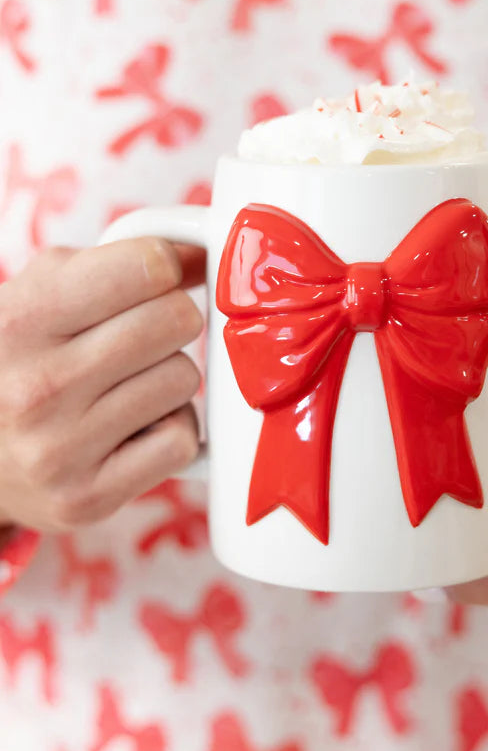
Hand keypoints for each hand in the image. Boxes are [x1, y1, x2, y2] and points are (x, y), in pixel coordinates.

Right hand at [0, 238, 204, 532]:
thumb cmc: (19, 360)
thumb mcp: (42, 294)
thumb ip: (119, 261)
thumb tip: (206, 253)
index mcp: (20, 320)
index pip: (147, 267)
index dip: (162, 268)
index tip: (150, 281)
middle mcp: (37, 385)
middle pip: (176, 320)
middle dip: (170, 321)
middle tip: (142, 337)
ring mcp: (61, 448)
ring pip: (183, 378)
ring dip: (168, 378)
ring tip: (126, 386)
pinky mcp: (89, 497)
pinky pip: (182, 441)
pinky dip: (170, 430)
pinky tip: (135, 428)